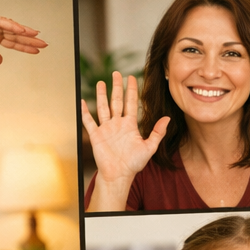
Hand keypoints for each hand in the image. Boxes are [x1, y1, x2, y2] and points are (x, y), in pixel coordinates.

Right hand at [0, 11, 46, 64]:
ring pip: (10, 26)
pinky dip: (11, 25)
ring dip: (23, 31)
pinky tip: (21, 29)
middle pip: (14, 33)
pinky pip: (0, 22)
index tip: (36, 50)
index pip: (11, 40)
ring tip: (36, 36)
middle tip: (44, 44)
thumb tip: (0, 61)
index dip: (23, 45)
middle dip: (29, 39)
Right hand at [82, 73, 169, 207]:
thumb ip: (158, 133)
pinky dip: (85, 112)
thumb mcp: (149, 147)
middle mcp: (117, 124)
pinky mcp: (96, 136)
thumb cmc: (134, 164)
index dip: (132, 90)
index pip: (131, 103)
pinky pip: (89, 122)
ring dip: (102, 95)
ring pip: (103, 108)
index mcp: (130, 125)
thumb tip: (167, 118)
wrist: (118, 175)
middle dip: (117, 87)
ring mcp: (106, 129)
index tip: (132, 77)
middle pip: (116, 101)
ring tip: (101, 82)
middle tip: (116, 73)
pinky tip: (82, 102)